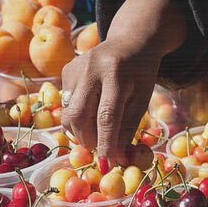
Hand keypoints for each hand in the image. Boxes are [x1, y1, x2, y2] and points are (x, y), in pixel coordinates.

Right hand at [61, 38, 160, 164]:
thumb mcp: (142, 100)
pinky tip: (92, 113)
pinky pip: (66, 103)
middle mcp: (90, 69)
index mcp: (116, 74)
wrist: (130, 42)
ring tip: (99, 135)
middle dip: (90, 140)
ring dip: (82, 132)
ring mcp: (74, 68)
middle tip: (103, 151)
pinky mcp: (65, 71)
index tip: (108, 164)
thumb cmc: (141, 75)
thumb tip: (117, 158)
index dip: (106, 143)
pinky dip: (78, 118)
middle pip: (79, 116)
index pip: (107, 116)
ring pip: (68, 113)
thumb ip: (128, 128)